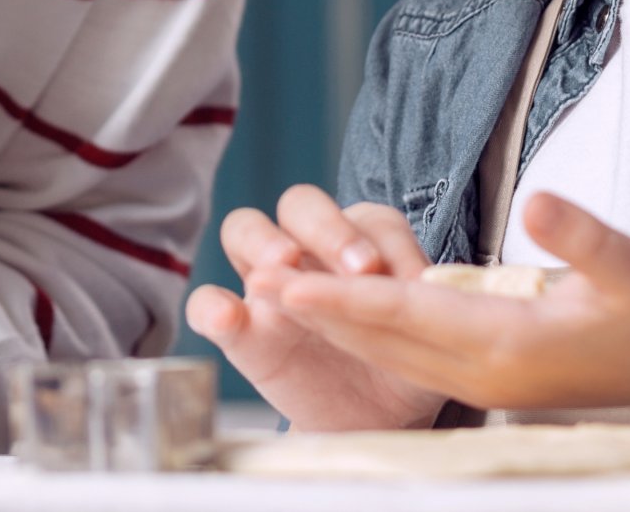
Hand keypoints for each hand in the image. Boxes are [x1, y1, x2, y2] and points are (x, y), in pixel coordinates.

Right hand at [184, 185, 443, 431]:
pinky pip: (206, 303)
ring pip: (244, 228)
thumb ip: (420, 303)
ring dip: (265, 242)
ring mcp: (268, 289)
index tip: (399, 277)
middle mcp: (310, 255)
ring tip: (284, 270)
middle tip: (357, 270)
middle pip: (300, 205)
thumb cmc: (396, 364)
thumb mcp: (419, 333)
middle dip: (326, 226)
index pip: (362, 215)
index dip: (379, 238)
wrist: (373, 423)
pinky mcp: (241, 333)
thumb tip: (423, 285)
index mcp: (359, 247)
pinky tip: (229, 318)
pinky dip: (212, 305)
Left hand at [272, 192, 629, 423]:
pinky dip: (375, 337)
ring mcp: (489, 381)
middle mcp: (486, 370)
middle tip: (255, 286)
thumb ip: (579, 236)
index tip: (286, 281)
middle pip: (384, 340)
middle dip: (319, 314)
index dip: (340, 297)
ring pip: (395, 354)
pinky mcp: (496, 376)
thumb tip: (535, 203)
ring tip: (285, 300)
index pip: (404, 315)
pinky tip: (351, 320)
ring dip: (340, 327)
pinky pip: (417, 357)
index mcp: (508, 344)